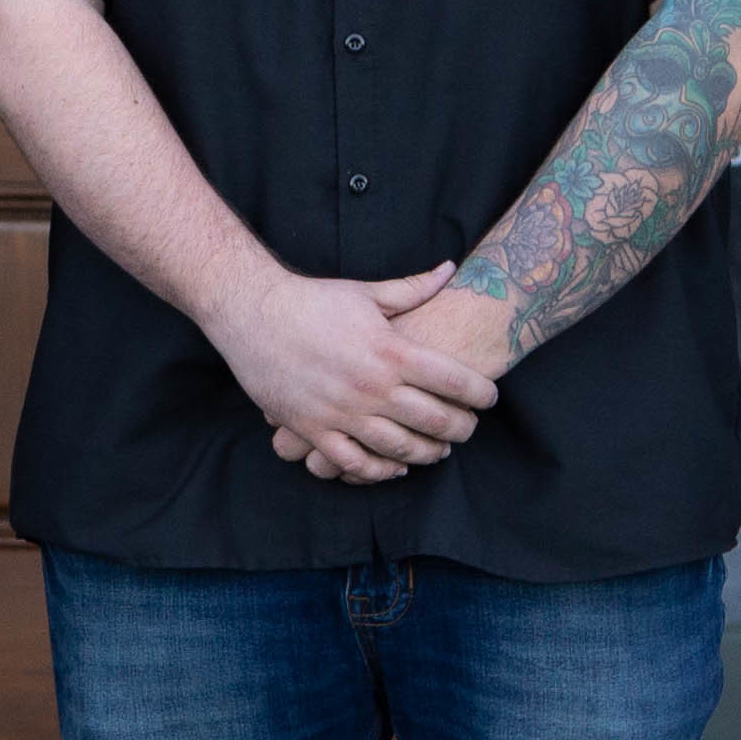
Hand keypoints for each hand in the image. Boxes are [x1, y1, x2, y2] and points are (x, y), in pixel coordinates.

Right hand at [209, 261, 501, 483]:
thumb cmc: (311, 300)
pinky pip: (354, 463)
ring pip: (401, 449)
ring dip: (428, 454)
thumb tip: (452, 269)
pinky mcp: (312, 429)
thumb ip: (413, 288)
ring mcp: (341, 412)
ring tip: (440, 450)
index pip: (454, 381)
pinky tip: (395, 466)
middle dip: (462, 428)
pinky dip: (380, 470)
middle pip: (436, 420)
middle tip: (470, 427)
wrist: (251, 312)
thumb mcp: (366, 292)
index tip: (489, 397)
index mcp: (390, 351)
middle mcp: (371, 386)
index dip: (481, 392)